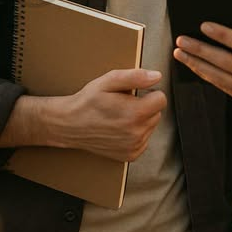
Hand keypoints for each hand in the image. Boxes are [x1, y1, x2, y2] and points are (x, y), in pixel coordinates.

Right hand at [0, 69, 166, 161]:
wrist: (70, 125)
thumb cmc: (88, 101)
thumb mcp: (109, 81)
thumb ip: (135, 76)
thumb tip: (156, 76)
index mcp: (135, 113)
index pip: (161, 99)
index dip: (149, 93)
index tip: (136, 94)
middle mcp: (136, 133)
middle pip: (157, 113)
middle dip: (145, 106)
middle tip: (124, 104)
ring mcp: (134, 146)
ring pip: (151, 126)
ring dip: (141, 120)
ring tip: (120, 116)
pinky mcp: (130, 155)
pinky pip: (144, 140)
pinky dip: (136, 133)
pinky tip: (120, 128)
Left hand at [174, 18, 231, 136]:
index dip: (221, 34)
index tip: (203, 25)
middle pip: (225, 61)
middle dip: (200, 50)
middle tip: (181, 41)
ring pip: (221, 78)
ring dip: (198, 66)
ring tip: (182, 54)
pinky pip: (226, 89)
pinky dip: (210, 78)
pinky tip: (198, 68)